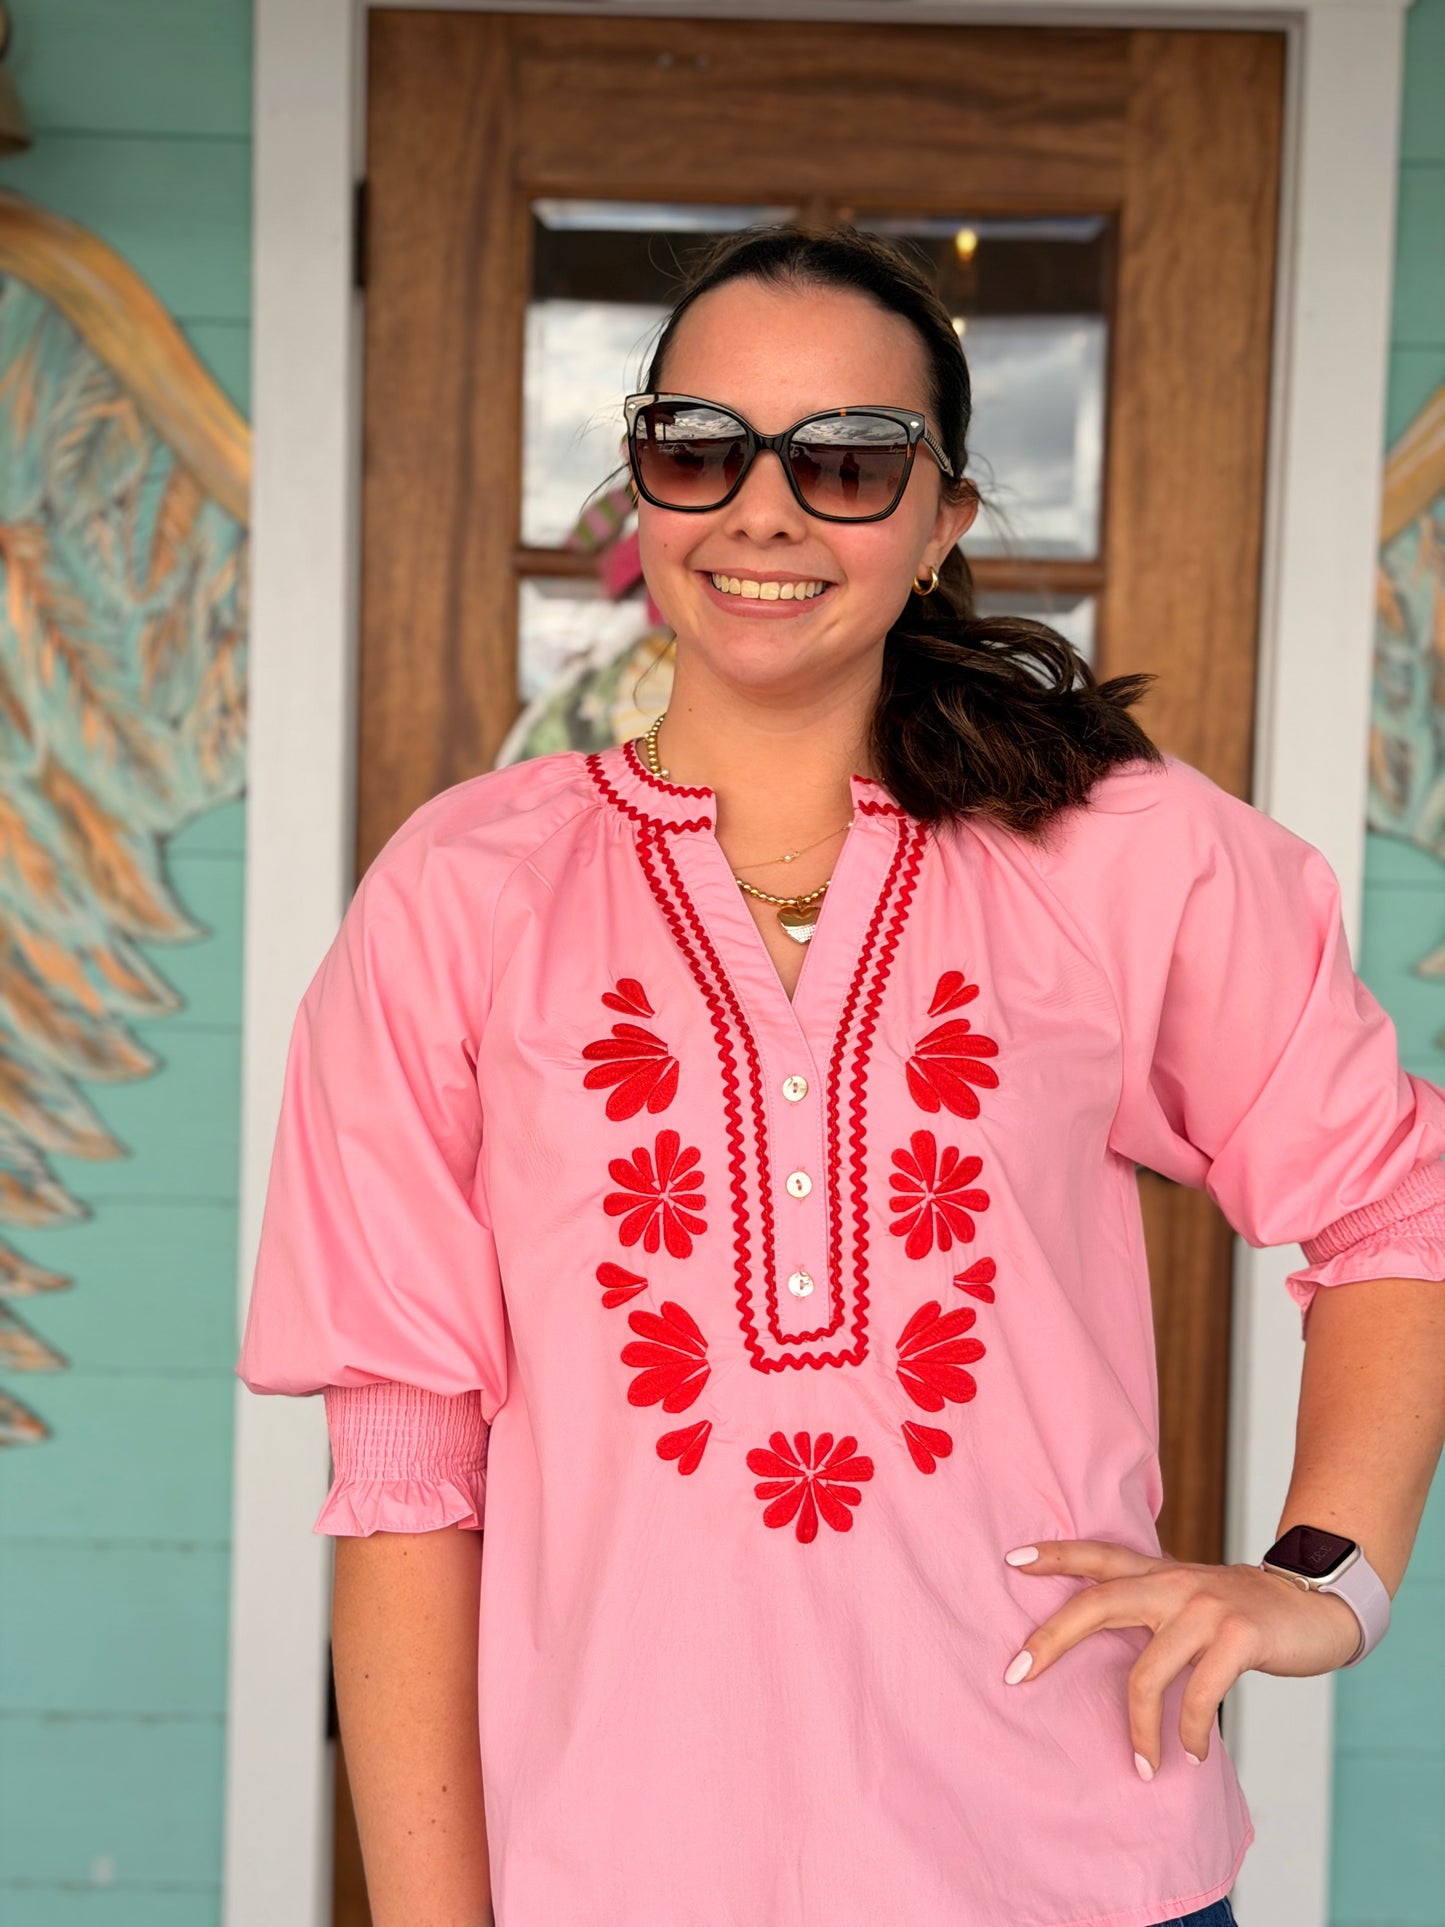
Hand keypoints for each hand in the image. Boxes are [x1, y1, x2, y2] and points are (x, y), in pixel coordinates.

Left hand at [999, 1539, 1362, 1778]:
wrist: (1315, 1605)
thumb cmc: (1242, 1612)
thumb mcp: (1190, 1598)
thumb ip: (1150, 1609)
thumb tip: (1096, 1644)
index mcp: (1159, 1573)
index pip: (1097, 1555)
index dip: (1054, 1555)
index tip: (1011, 1561)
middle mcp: (1174, 1583)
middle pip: (1098, 1602)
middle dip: (1052, 1638)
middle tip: (1017, 1673)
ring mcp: (1206, 1608)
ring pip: (1148, 1671)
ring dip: (1140, 1728)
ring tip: (1142, 1765)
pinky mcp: (1239, 1636)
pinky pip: (1199, 1695)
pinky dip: (1191, 1733)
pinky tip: (1194, 1755)